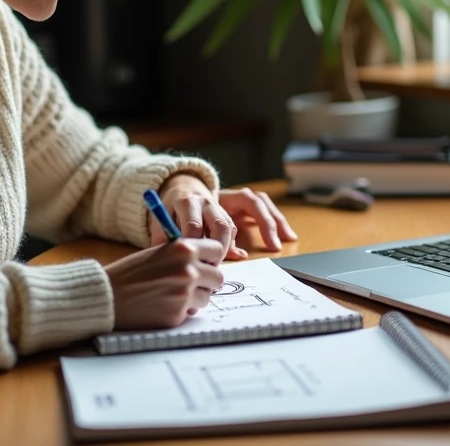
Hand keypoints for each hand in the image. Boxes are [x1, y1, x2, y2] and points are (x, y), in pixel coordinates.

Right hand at [104, 239, 224, 328]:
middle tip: (193, 285)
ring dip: (194, 298)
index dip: (212, 259)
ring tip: (172, 295)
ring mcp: (185, 292)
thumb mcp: (159, 253)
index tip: (206, 265)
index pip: (217, 250)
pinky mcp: (178, 313)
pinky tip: (162, 306)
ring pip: (206, 297)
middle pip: (218, 277)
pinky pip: (191, 313)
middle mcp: (189, 269)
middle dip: (208, 282)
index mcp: (184, 248)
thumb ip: (183, 255)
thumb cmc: (130, 273)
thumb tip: (207, 264)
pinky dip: (181, 311)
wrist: (108, 295)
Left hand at [153, 174, 240, 259]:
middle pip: (220, 226)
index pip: (194, 226)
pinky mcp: (226, 214)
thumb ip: (165, 243)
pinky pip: (233, 231)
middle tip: (206, 267)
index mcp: (186, 202)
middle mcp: (205, 202)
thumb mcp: (160, 226)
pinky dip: (227, 246)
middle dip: (216, 250)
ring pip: (229, 230)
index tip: (189, 263)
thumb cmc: (168, 216)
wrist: (180, 194)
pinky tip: (214, 255)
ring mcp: (218, 207)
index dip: (194, 248)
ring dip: (224, 249)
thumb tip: (173, 263)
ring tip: (211, 264)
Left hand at [153, 176, 298, 259]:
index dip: (196, 244)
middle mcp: (211, 197)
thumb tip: (177, 260)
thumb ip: (167, 240)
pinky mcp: (242, 201)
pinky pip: (263, 207)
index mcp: (188, 201)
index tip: (200, 262)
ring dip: (266, 224)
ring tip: (277, 244)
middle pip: (224, 217)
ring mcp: (229, 196)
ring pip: (252, 204)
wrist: (182, 187)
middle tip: (231, 262)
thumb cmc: (173, 212)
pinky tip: (287, 235)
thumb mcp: (162, 223)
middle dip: (229, 242)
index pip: (193, 223)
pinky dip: (276, 220)